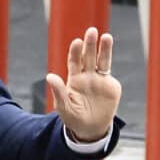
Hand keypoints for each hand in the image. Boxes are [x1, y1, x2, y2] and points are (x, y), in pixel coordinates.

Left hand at [46, 27, 121, 141]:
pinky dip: (108, 58)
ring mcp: (99, 79)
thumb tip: (49, 76)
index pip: (74, 62)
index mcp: (74, 79)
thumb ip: (58, 91)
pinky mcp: (110, 85)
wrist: (90, 128)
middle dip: (89, 44)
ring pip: (101, 60)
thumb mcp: (63, 106)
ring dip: (103, 48)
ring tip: (105, 36)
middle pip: (88, 57)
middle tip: (91, 31)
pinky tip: (108, 46)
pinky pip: (108, 70)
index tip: (77, 42)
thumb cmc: (73, 118)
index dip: (75, 52)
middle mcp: (86, 76)